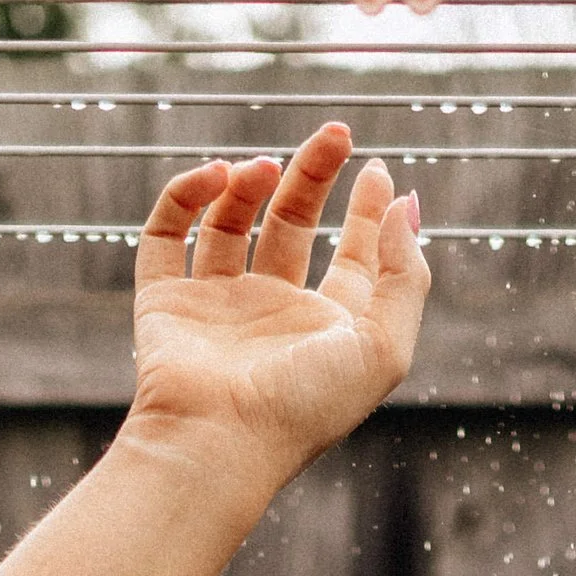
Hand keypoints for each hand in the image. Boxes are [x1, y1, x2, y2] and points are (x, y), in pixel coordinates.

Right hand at [0, 125, 427, 575]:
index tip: (378, 169)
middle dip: (314, 177)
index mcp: (325, 329)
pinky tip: (217, 175)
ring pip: (232, 221)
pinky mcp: (165, 300)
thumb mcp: (383, 348)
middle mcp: (272, 314)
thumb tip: (409, 206)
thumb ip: (406, 278)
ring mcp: (217, 305)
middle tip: (334, 132)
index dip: (369, 213)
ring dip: (249, 183)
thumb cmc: (304, 408)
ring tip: (261, 167)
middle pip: (294, 225)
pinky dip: (188, 194)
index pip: (353, 259)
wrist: (219, 442)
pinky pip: (168, 232)